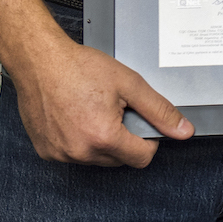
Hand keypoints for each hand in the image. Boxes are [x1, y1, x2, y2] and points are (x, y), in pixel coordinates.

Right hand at [0, 0, 190, 166]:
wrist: (38, 61)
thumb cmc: (79, 68)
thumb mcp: (129, 84)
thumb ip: (159, 110)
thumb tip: (183, 130)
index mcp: (104, 137)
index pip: (142, 158)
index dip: (148, 140)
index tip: (140, 123)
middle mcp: (80, 152)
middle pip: (119, 159)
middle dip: (124, 138)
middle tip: (113, 110)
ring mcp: (60, 154)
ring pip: (96, 159)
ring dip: (101, 141)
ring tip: (92, 111)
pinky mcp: (46, 152)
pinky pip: (73, 155)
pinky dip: (79, 141)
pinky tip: (75, 117)